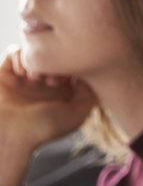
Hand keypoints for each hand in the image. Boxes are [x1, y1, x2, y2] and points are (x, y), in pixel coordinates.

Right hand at [0, 48, 96, 185]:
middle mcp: (43, 84)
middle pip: (56, 56)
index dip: (75, 65)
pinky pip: (15, 52)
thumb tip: (90, 75)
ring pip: (36, 51)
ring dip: (38, 59)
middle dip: (57, 61)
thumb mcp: (76, 115)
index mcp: (61, 93)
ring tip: (35, 78)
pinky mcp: (6, 73)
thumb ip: (90, 96)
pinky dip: (19, 57)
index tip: (71, 76)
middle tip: (52, 79)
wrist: (8, 134)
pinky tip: (22, 73)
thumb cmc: (43, 128)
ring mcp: (25, 78)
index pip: (73, 66)